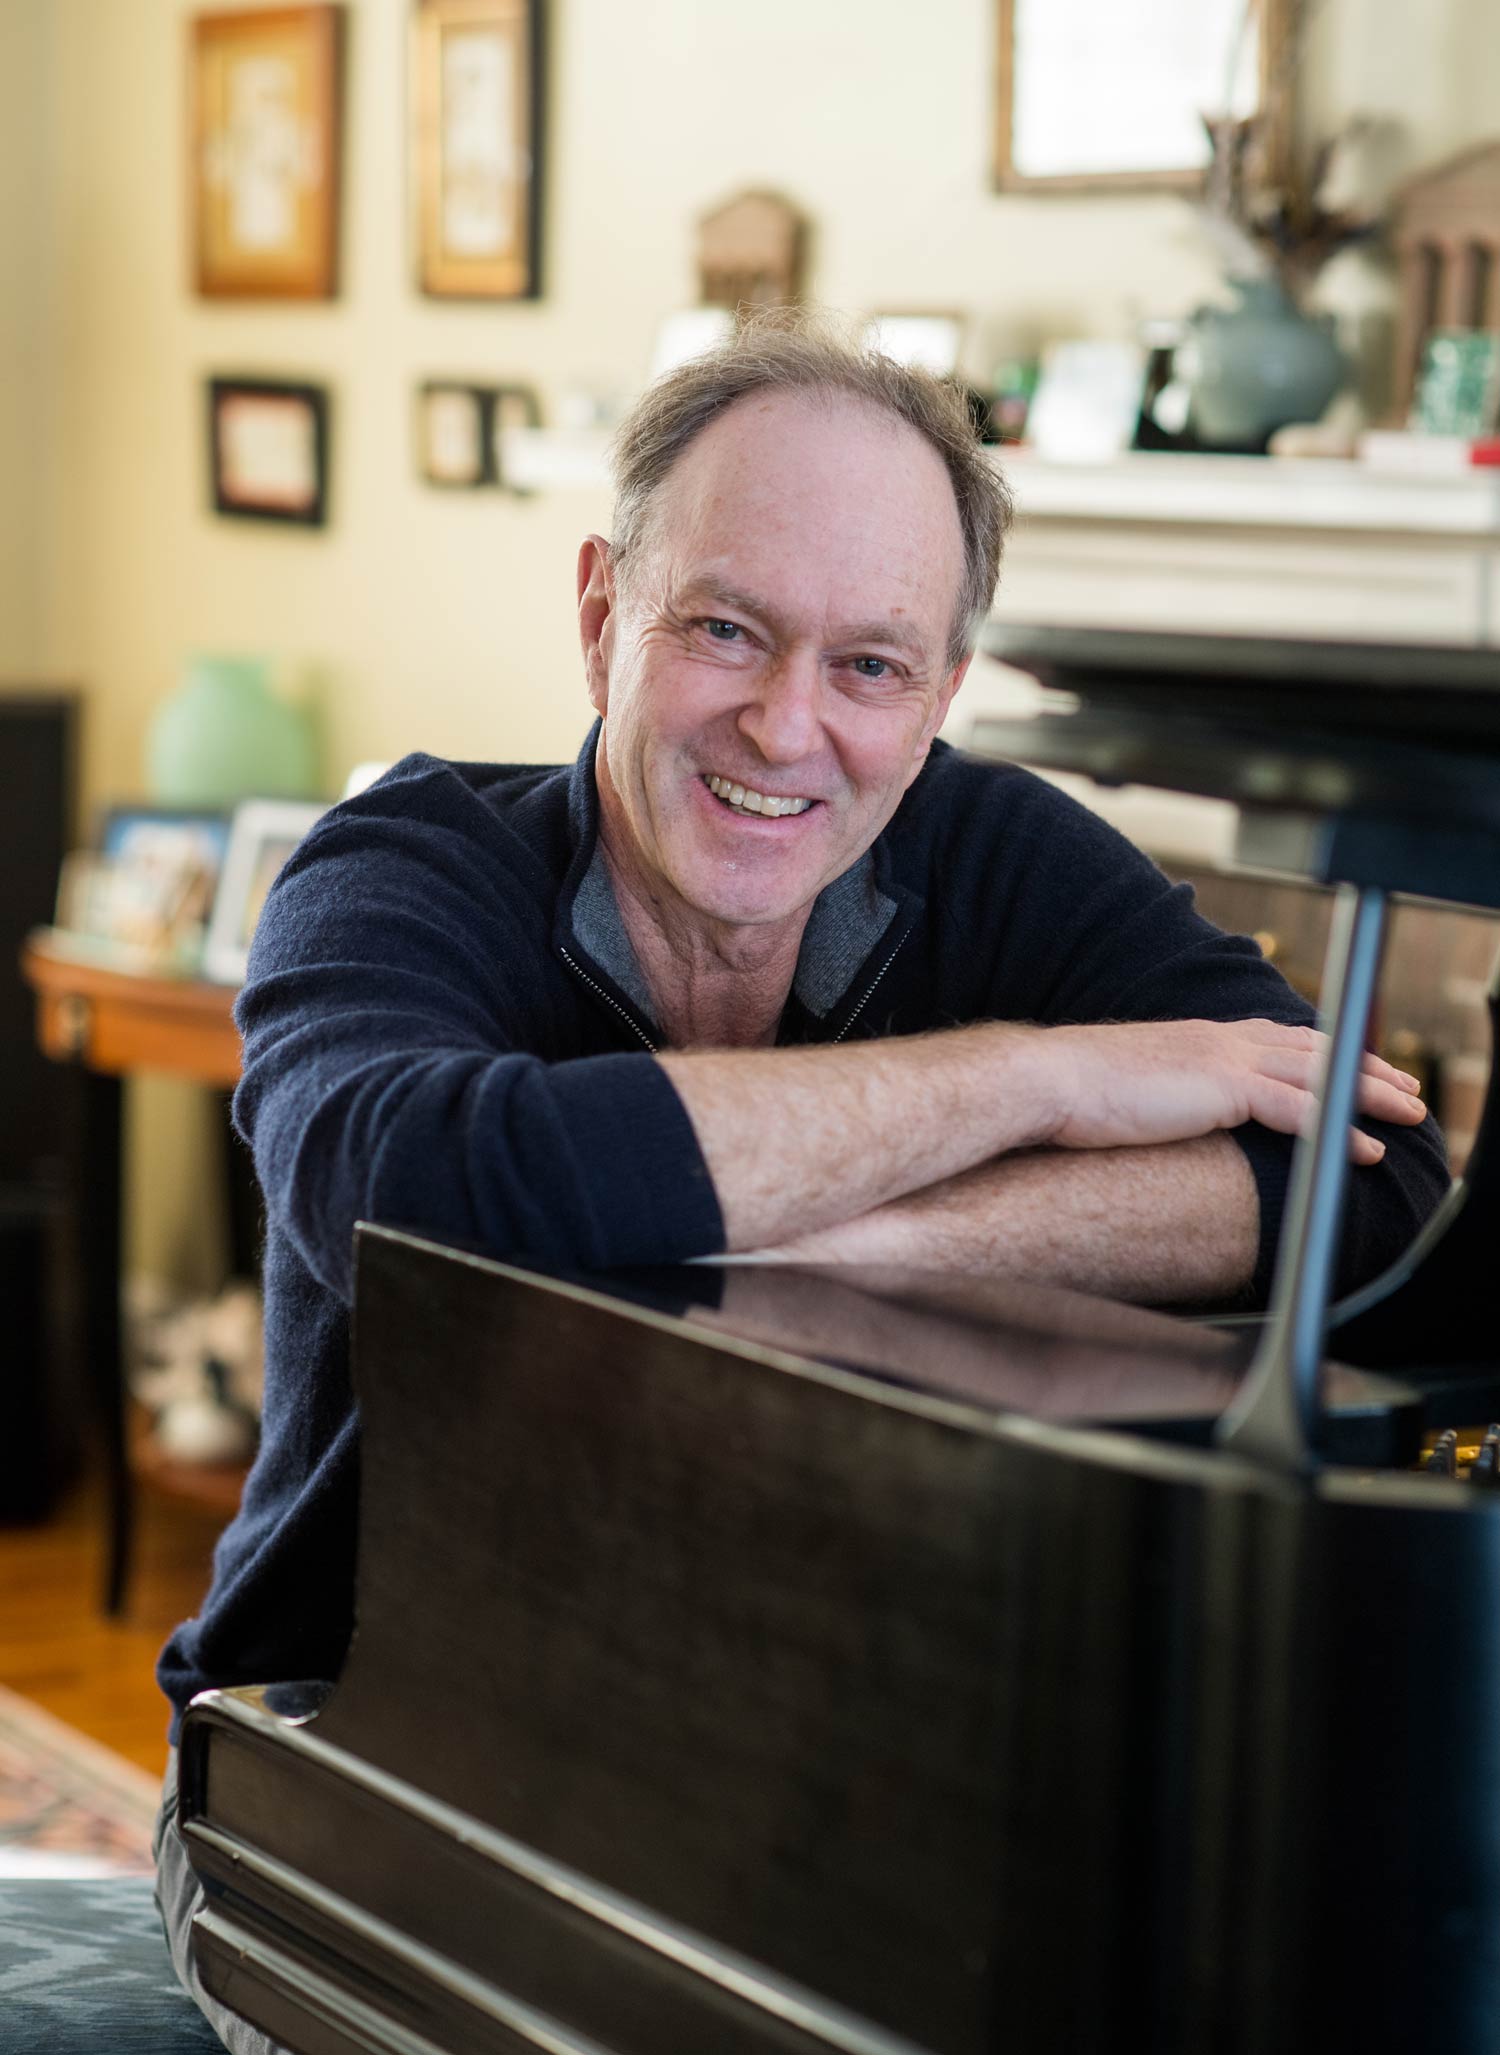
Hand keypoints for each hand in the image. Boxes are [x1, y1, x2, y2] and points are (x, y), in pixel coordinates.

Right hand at [1041, 1018, 1425, 1165]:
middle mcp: (1218, 1038)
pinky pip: (1298, 1109)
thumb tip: (1167, 1115)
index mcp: (1196, 1036)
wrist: (1044, 1081)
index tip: (1355, 1062)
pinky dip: (1337, 1128)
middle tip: (1403, 1084)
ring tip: (1407, 1113)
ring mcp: (1223, 1059)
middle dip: (1363, 1065)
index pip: (1276, 1037)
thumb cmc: (1069, 1094)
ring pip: (1319, 1074)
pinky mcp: (1222, 1088)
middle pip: (1311, 1048)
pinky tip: (1364, 1149)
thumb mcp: (1129, 1087)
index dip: (1322, 1050)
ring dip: (1368, 1094)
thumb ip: (1162, 1093)